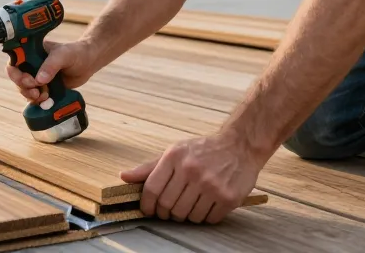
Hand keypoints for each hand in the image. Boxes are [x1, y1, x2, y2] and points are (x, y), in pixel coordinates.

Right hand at [5, 39, 100, 102]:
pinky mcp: (43, 87)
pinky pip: (34, 96)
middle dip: (24, 87)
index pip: (14, 62)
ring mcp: (36, 76)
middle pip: (17, 79)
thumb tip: (39, 80)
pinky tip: (47, 100)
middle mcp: (31, 64)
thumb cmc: (75, 53)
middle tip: (36, 91)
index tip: (29, 80)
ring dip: (30, 95)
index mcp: (31, 52)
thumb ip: (51, 65)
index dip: (16, 74)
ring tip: (43, 96)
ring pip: (24, 89)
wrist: (88, 62)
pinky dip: (38, 100)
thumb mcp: (63, 55)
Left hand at [120, 132, 265, 223]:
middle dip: (165, 213)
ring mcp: (211, 185)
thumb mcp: (175, 151)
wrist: (240, 146)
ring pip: (187, 215)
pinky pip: (207, 219)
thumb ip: (150, 167)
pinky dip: (203, 217)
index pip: (152, 189)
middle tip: (168, 212)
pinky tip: (205, 206)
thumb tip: (124, 176)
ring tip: (188, 206)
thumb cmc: (204, 150)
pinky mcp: (228, 197)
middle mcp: (192, 170)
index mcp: (175, 157)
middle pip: (168, 205)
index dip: (147, 204)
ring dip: (184, 216)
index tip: (148, 210)